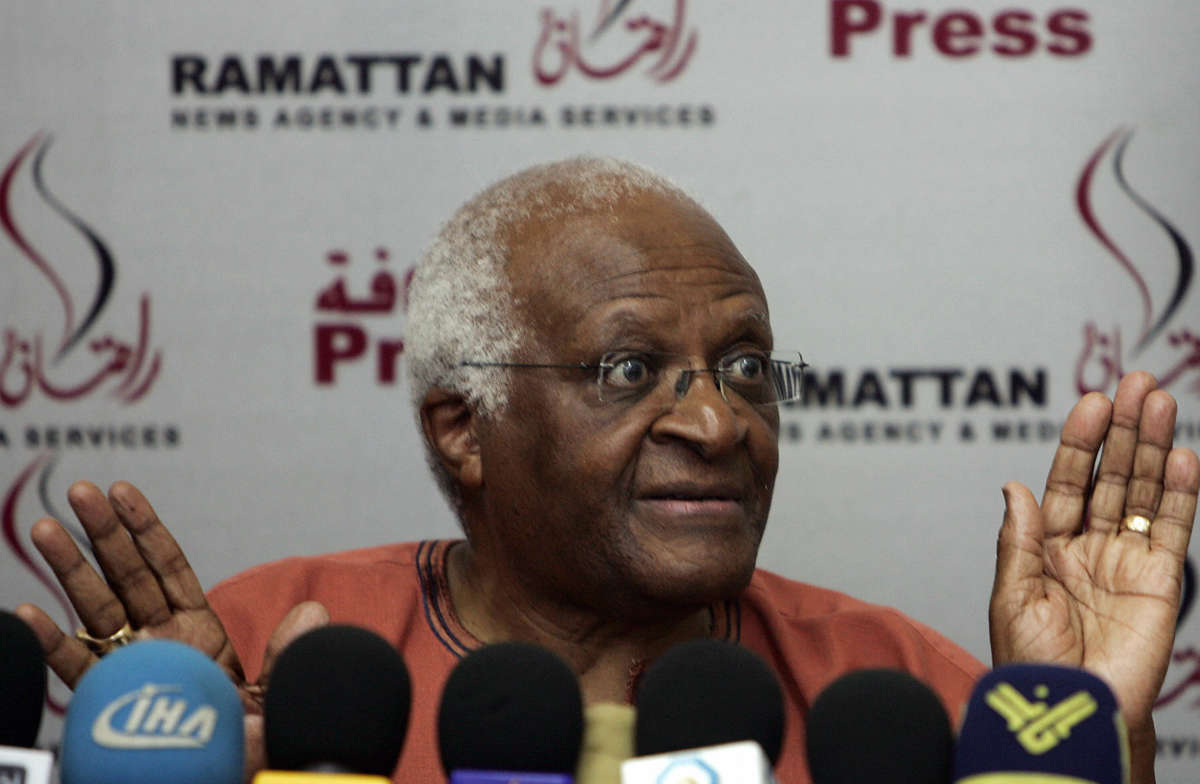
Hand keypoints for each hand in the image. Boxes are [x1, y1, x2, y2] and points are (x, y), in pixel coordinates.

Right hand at [14, 480, 327, 781]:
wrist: (227, 778)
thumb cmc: (251, 740)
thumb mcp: (281, 691)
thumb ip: (288, 651)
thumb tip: (313, 613)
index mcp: (198, 630)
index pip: (167, 567)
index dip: (145, 528)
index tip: (123, 492)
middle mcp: (158, 641)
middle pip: (126, 576)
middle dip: (102, 533)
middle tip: (79, 492)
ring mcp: (130, 667)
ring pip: (95, 609)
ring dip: (70, 569)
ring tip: (47, 529)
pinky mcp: (109, 701)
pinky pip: (77, 669)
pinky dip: (53, 642)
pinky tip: (30, 614)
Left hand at [990, 372, 1198, 780]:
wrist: (1071, 709)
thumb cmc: (1032, 662)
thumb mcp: (1012, 596)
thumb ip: (1019, 539)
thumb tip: (1012, 485)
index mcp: (1047, 546)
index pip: (1068, 482)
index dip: (1081, 443)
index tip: (1093, 401)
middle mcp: (1089, 546)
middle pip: (1111, 477)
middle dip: (1124, 431)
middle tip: (1137, 384)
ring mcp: (1127, 561)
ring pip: (1144, 493)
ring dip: (1154, 448)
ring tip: (1162, 403)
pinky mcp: (1161, 582)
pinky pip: (1173, 529)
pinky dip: (1181, 494)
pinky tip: (1184, 458)